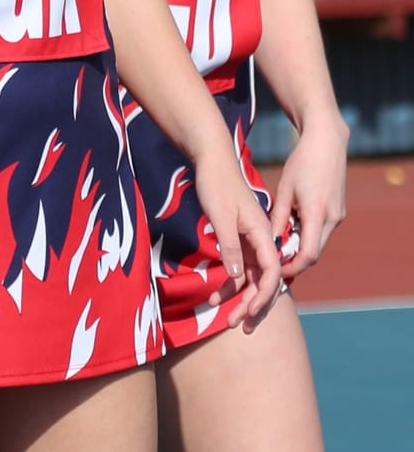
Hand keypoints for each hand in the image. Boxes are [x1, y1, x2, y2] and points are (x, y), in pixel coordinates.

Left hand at [193, 153, 283, 332]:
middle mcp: (263, 239)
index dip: (263, 296)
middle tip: (236, 326)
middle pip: (265, 280)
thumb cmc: (216, 182)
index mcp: (264, 232)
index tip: (248, 313)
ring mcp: (253, 239)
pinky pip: (243, 266)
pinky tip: (216, 294)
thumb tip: (238, 276)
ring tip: (225, 319)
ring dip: (241, 297)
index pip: (272, 273)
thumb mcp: (220, 215)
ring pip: (253, 276)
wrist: (212, 158)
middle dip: (253, 305)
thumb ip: (230, 244)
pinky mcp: (242, 237)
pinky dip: (232, 281)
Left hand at [269, 117, 347, 280]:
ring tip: (279, 241)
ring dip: (301, 244)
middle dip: (295, 259)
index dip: (292, 266)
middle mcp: (333, 218)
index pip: (308, 255)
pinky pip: (323, 230)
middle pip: (315, 252)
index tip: (276, 269)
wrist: (327, 143)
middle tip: (273, 260)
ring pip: (319, 241)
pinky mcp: (339, 210)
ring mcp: (338, 215)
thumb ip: (278, 216)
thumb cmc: (302, 162)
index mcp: (317, 214)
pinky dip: (308, 233)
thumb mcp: (284, 188)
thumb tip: (268, 240)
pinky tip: (292, 225)